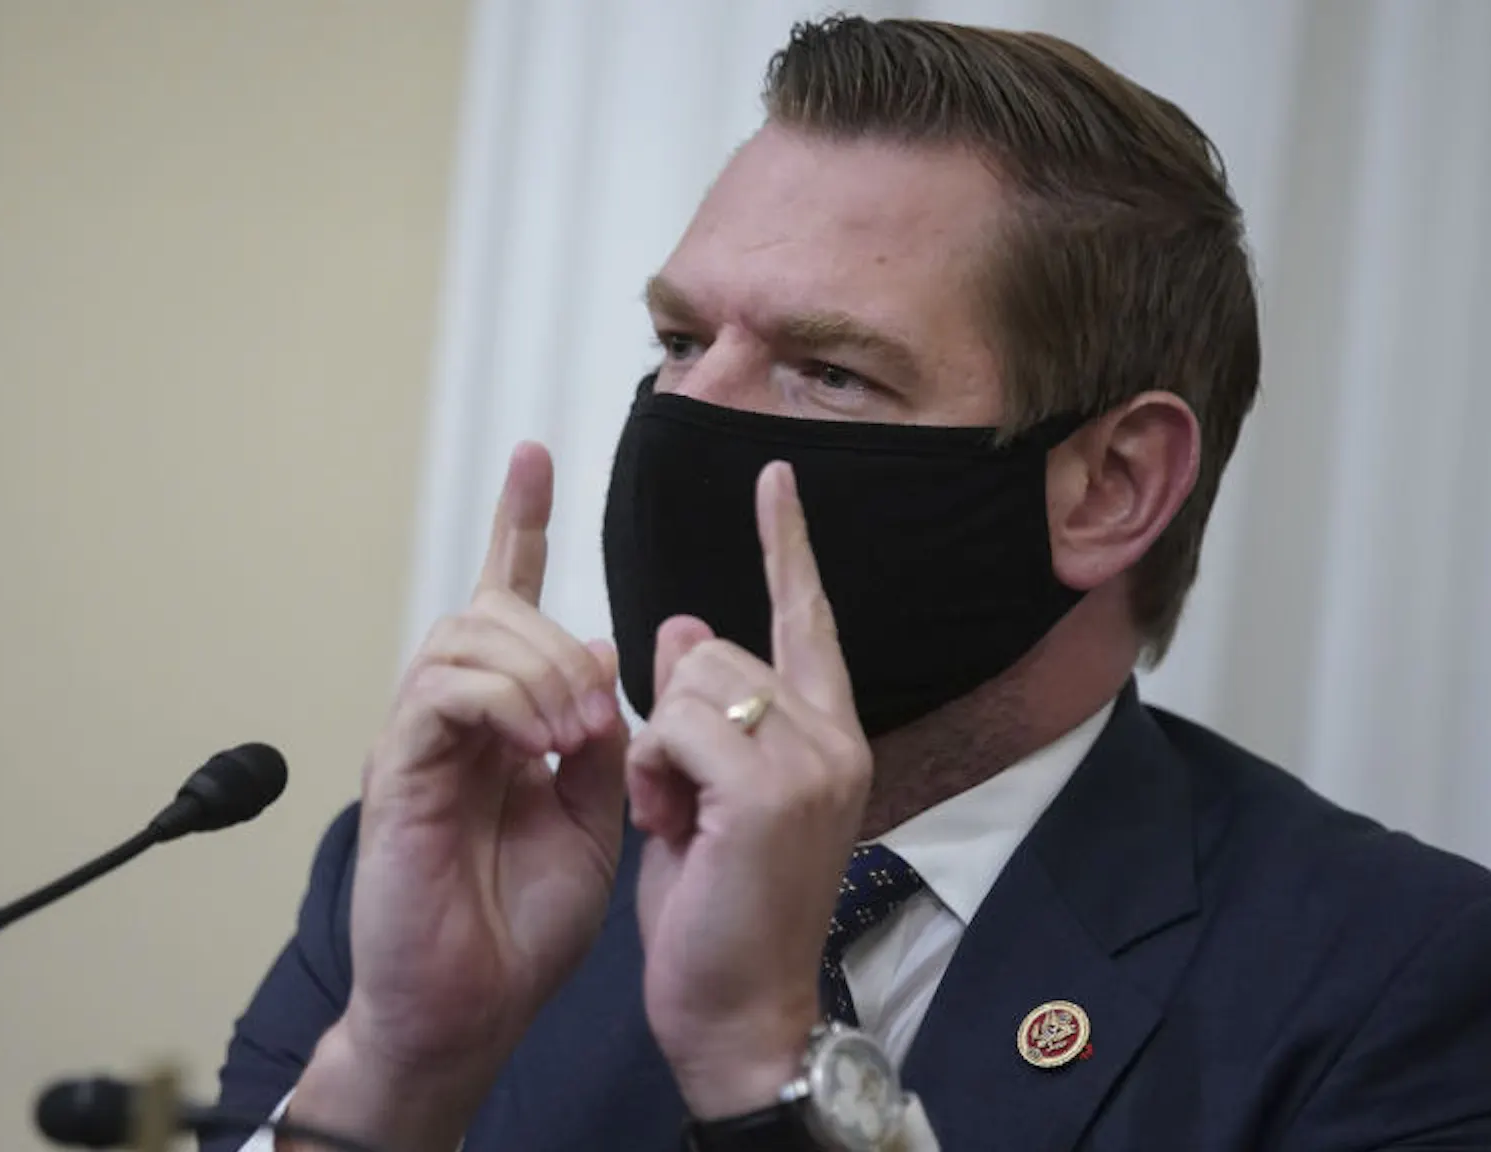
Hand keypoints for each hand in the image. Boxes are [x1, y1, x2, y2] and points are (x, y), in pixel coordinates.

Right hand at [289, 443, 629, 1151]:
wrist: (471, 1004)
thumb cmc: (523, 920)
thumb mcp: (594, 815)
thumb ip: (599, 734)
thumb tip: (598, 650)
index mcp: (502, 716)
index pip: (506, 599)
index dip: (519, 524)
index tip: (536, 453)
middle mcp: (453, 714)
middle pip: (492, 608)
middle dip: (556, 638)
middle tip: (601, 714)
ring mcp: (418, 737)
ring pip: (465, 635)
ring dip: (537, 669)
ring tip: (572, 735)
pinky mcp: (397, 768)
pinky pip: (442, 688)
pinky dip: (501, 701)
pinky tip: (536, 744)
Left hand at [628, 460, 872, 1118]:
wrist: (737, 1008)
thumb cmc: (720, 909)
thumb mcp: (705, 792)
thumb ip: (704, 710)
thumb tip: (676, 623)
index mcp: (829, 734)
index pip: (805, 618)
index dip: (786, 545)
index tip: (774, 477)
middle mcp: (835, 737)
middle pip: (713, 649)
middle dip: (672, 715)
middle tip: (684, 802)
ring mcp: (811, 762)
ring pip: (689, 681)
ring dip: (658, 749)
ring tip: (683, 821)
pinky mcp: (770, 791)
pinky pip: (676, 725)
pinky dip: (654, 773)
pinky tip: (675, 827)